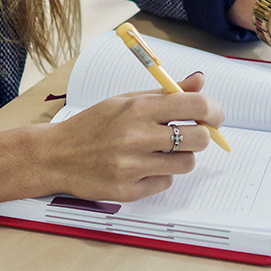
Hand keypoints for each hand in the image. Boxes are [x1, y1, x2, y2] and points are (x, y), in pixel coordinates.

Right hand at [36, 72, 224, 201]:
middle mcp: (137, 137)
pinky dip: (160, 175)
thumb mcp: (126, 100)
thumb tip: (201, 80)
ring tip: (161, 151)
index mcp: (139, 109)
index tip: (214, 116)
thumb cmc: (94, 125)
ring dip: (180, 157)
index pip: (195, 106)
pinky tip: (142, 167)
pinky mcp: (128, 190)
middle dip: (201, 136)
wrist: (56, 155)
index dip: (213, 111)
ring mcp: (133, 166)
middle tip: (190, 135)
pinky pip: (165, 183)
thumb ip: (166, 92)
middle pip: (199, 139)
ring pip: (186, 164)